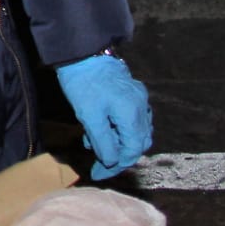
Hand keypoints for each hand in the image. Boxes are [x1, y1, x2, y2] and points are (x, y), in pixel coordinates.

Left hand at [56, 53, 153, 179]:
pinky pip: (131, 119)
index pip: (131, 150)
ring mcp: (139, 99)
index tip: (97, 174)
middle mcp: (142, 108)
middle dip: (119, 156)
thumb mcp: (89, 116)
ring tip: (94, 145)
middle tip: (99, 164)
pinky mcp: (131, 93)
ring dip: (118, 143)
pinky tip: (99, 131)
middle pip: (137, 142)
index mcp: (133, 114)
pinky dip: (118, 130)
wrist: (82, 52)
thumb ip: (102, 141)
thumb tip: (111, 161)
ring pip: (135, 131)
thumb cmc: (83, 84)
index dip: (116, 165)